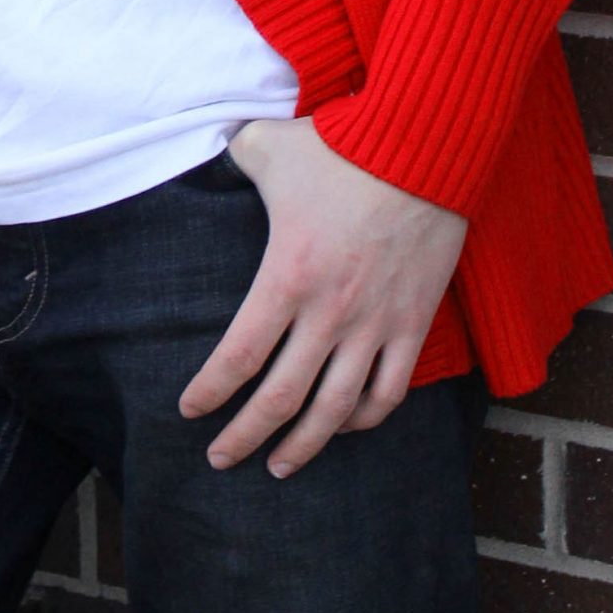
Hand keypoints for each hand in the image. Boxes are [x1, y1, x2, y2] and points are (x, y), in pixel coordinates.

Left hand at [179, 115, 468, 475]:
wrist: (423, 148)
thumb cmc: (340, 146)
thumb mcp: (268, 145)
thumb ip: (233, 158)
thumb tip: (212, 154)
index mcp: (285, 277)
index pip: (237, 357)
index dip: (210, 393)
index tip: (189, 412)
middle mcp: (328, 314)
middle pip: (279, 400)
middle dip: (243, 437)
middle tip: (219, 460)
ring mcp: (375, 325)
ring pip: (335, 412)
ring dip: (304, 446)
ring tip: (278, 467)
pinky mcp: (413, 325)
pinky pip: (388, 392)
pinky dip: (363, 419)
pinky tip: (343, 426)